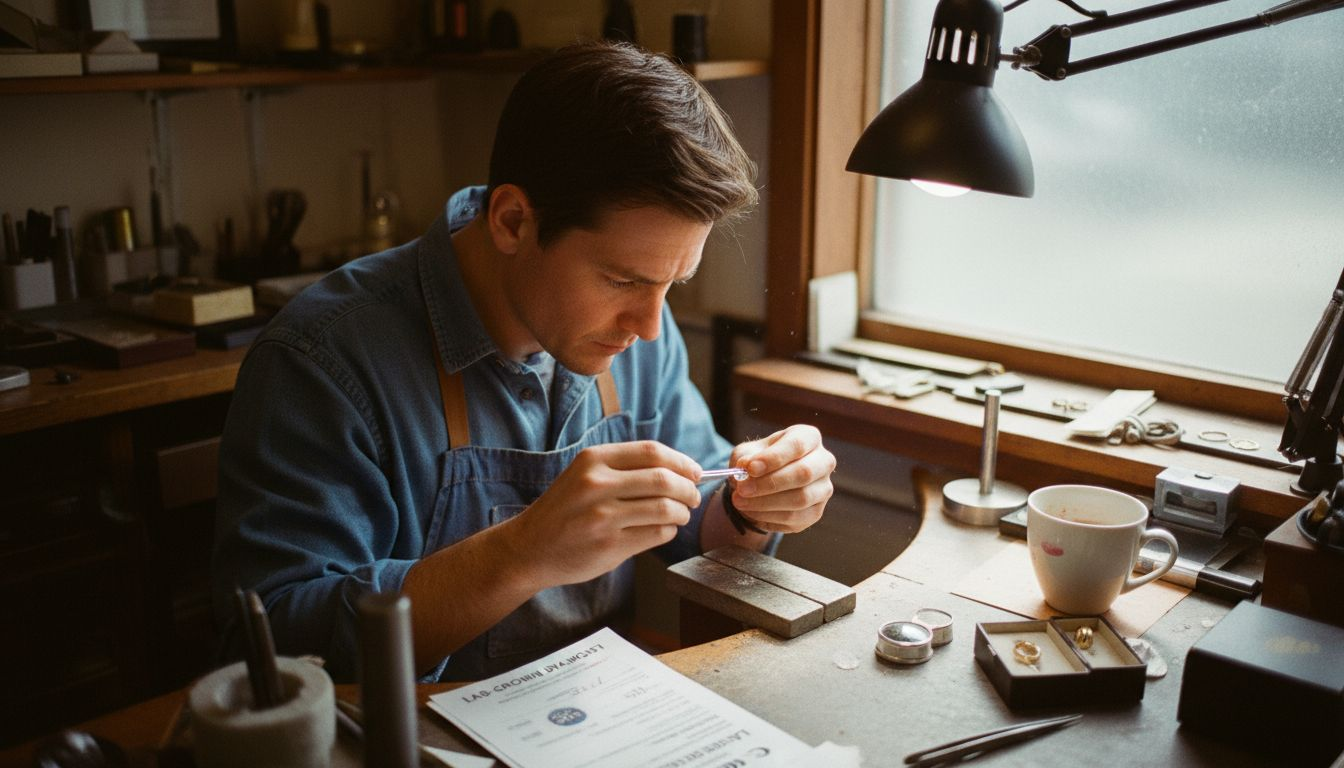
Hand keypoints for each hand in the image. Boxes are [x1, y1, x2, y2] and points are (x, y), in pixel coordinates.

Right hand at [508, 441, 701, 587]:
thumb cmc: (566, 509)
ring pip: (665, 508)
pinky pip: (657, 533)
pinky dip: (669, 531)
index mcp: (593, 459)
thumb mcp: (586, 475)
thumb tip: (681, 469)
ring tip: (681, 514)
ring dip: (682, 512)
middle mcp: (597, 484)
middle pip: (664, 479)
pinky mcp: (609, 545)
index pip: (652, 451)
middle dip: (689, 489)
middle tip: (694, 496)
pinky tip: (662, 529)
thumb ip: (626, 468)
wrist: (530, 547)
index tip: (695, 472)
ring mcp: (602, 516)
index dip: (681, 462)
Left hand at [727, 425, 834, 533]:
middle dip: (770, 483)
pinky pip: (795, 518)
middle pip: (804, 473)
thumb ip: (746, 457)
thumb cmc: (759, 461)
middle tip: (742, 489)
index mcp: (809, 437)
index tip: (750, 468)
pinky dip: (768, 516)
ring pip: (801, 498)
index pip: (797, 444)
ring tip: (740, 501)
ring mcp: (823, 489)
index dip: (774, 457)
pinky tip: (751, 511)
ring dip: (766, 502)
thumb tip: (746, 467)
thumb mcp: (748, 453)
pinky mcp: (816, 512)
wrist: (763, 484)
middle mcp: (823, 461)